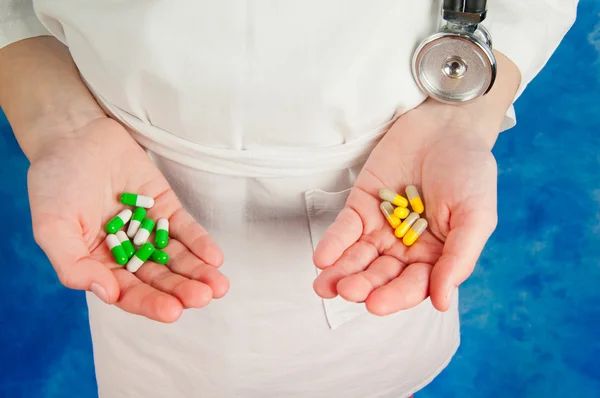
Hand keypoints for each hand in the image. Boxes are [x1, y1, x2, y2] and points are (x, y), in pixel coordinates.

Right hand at [27, 117, 228, 322]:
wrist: (74, 135)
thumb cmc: (55, 183)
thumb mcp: (51, 227)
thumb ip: (73, 264)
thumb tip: (107, 294)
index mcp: (99, 264)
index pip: (128, 292)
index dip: (150, 303)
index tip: (172, 312)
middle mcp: (127, 252)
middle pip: (158, 278)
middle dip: (181, 290)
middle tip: (202, 298)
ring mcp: (149, 229)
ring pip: (176, 257)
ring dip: (197, 272)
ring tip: (217, 286)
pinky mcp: (165, 207)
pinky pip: (185, 229)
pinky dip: (200, 243)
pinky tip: (215, 258)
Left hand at [312, 100, 497, 314]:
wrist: (447, 125)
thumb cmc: (469, 171)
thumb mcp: (476, 216)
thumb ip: (458, 258)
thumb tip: (440, 302)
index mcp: (435, 256)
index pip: (412, 285)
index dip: (394, 296)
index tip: (375, 304)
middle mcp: (405, 247)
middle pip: (381, 274)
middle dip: (363, 285)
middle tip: (346, 291)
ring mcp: (381, 227)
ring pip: (358, 257)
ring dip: (341, 272)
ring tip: (324, 286)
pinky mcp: (361, 206)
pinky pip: (345, 229)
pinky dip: (333, 243)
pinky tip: (322, 258)